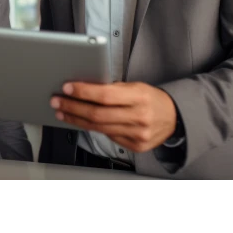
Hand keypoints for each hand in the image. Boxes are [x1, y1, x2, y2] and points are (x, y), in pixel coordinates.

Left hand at [50, 81, 177, 152]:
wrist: (174, 117)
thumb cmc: (151, 98)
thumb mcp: (136, 86)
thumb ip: (114, 89)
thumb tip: (85, 88)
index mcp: (139, 97)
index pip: (105, 95)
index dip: (83, 92)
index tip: (68, 88)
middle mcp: (139, 117)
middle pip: (98, 114)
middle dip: (73, 107)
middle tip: (57, 101)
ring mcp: (138, 134)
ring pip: (99, 128)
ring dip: (76, 120)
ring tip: (63, 112)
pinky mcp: (136, 146)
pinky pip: (108, 137)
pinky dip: (93, 129)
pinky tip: (82, 122)